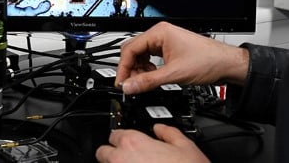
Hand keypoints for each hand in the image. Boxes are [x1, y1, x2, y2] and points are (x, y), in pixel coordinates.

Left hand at [95, 124, 209, 162]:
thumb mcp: (185, 146)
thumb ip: (168, 132)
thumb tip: (160, 129)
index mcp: (134, 143)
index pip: (114, 134)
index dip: (122, 138)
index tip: (128, 142)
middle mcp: (121, 160)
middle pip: (103, 153)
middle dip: (112, 154)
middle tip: (128, 157)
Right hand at [115, 22, 248, 94]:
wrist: (226, 64)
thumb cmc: (207, 61)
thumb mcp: (173, 75)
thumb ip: (148, 81)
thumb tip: (129, 86)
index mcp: (159, 33)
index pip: (130, 49)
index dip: (123, 68)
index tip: (121, 83)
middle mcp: (160, 34)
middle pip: (133, 50)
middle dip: (130, 68)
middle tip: (129, 85)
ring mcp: (165, 40)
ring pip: (141, 54)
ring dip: (139, 69)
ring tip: (142, 82)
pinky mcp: (169, 48)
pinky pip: (150, 56)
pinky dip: (147, 68)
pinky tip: (152, 77)